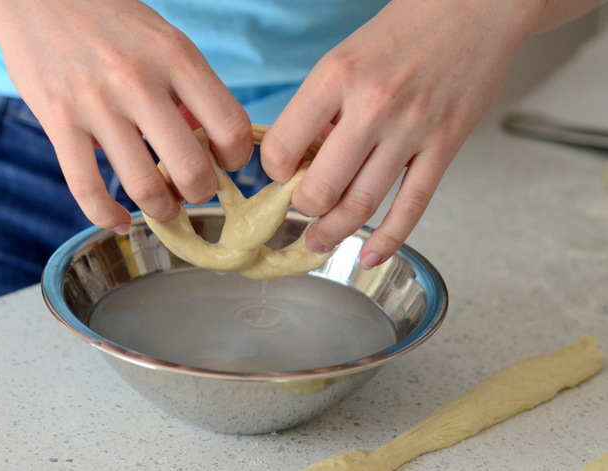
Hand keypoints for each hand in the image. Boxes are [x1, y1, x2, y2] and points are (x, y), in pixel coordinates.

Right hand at [0, 0, 252, 230]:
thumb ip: (189, 90)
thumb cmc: (111, 21)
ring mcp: (95, 102)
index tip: (225, 164)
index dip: (236, 159)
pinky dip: (108, 217)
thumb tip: (210, 144)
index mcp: (176, 56)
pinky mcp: (57, 120)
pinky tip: (121, 221)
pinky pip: (86, 189)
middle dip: (201, 193)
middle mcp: (138, 80)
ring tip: (164, 207)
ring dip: (162, 210)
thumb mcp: (163, 40)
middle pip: (191, 168)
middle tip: (194, 190)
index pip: (231, 127)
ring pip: (143, 186)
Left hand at [261, 0, 537, 266]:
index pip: (283, 146)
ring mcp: (412, 129)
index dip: (273, 171)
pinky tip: (370, 255)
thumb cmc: (404, 30)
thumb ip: (322, 109)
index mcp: (336, 76)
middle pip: (320, 186)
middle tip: (300, 213)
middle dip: (302, 210)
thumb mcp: (346, 55)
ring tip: (320, 241)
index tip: (278, 177)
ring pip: (362, 203)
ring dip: (334, 232)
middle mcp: (372, 105)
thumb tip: (302, 159)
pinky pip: (413, 206)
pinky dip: (388, 239)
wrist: (475, 6)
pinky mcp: (446, 145)